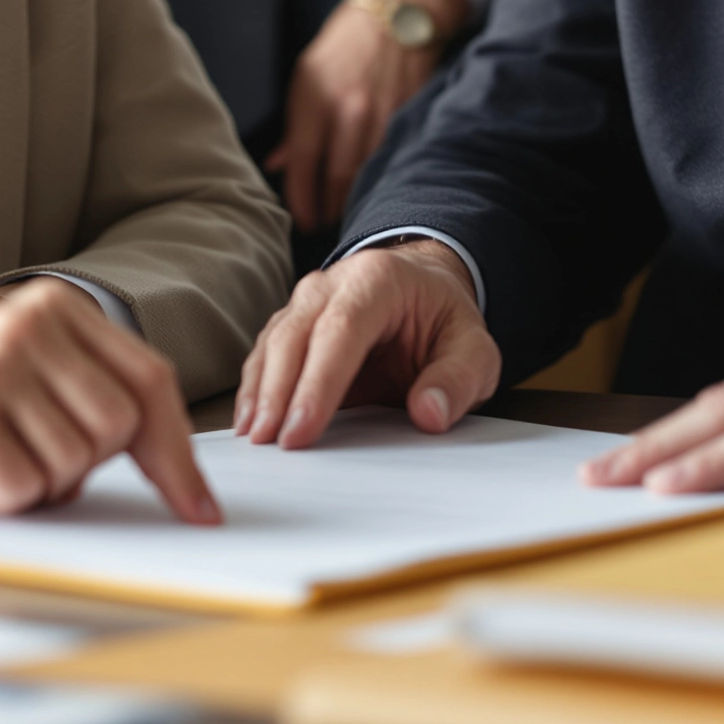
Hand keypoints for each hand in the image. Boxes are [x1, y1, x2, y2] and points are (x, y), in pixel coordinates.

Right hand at [0, 278, 220, 521]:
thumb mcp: (27, 375)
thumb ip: (90, 394)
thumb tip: (177, 470)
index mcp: (55, 308)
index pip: (149, 380)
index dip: (177, 450)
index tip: (199, 508)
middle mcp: (31, 325)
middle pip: (118, 427)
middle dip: (86, 464)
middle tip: (32, 455)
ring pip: (75, 462)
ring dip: (40, 483)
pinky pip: (26, 489)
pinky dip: (4, 500)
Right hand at [233, 239, 499, 450]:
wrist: (423, 286)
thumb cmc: (443, 320)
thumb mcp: (475, 348)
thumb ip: (459, 379)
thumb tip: (429, 413)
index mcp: (378, 281)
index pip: (341, 329)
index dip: (317, 382)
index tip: (301, 430)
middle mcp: (332, 284)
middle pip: (294, 335)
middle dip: (278, 392)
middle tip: (268, 442)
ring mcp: (306, 301)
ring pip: (273, 343)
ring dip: (259, 392)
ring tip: (252, 438)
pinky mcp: (292, 323)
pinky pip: (266, 354)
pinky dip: (254, 388)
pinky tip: (249, 421)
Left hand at [268, 0, 469, 229]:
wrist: (396, 13)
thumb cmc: (344, 46)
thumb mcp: (306, 76)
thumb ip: (295, 126)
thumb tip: (278, 164)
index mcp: (314, 97)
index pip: (303, 162)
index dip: (301, 199)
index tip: (302, 220)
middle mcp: (347, 107)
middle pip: (336, 176)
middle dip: (328, 208)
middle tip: (323, 225)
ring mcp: (381, 112)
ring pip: (367, 172)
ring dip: (355, 200)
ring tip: (347, 216)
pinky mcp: (408, 114)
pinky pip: (392, 159)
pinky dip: (382, 180)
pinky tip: (376, 192)